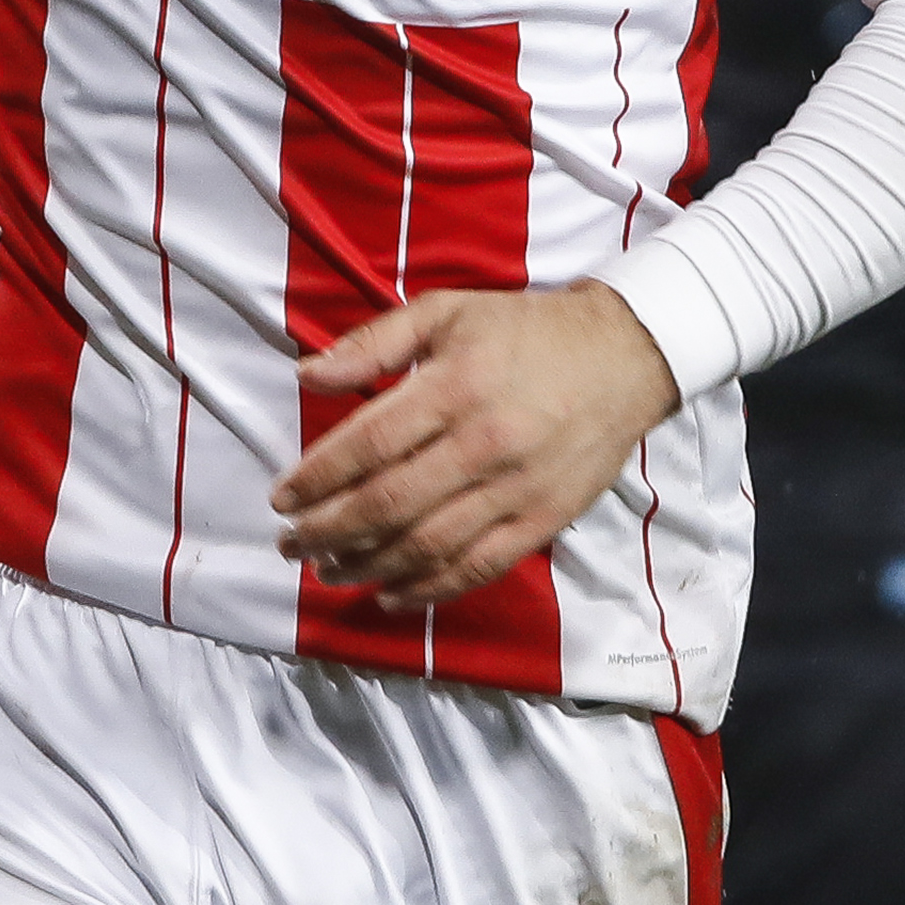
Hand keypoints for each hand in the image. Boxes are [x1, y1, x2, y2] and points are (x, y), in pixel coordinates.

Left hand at [271, 282, 681, 607]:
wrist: (623, 357)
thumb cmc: (522, 330)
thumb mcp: (446, 312)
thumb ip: (373, 343)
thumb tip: (306, 374)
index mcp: (454, 387)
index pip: (369, 444)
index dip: (318, 478)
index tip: (281, 497)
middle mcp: (482, 444)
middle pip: (389, 504)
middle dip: (328, 531)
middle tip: (290, 544)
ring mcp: (515, 489)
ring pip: (428, 545)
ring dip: (367, 567)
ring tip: (326, 571)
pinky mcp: (542, 520)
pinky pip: (478, 567)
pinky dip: (429, 589)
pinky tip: (389, 592)